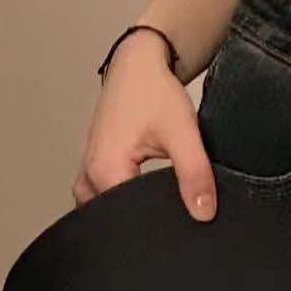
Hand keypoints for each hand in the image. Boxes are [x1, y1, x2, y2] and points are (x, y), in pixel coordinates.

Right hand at [72, 30, 217, 221]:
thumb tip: (204, 214)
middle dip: (146, 221)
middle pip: (117, 220)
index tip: (180, 221)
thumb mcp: (182, 131)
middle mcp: (87, 180)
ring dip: (136, 211)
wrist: (138, 65)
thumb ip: (194, 173)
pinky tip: (150, 194)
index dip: (158, 225)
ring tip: (164, 199)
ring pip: (111, 214)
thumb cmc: (154, 92)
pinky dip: (128, 201)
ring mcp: (86, 177)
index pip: (129, 223)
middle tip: (175, 208)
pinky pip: (107, 201)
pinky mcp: (92, 172)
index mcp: (104, 172)